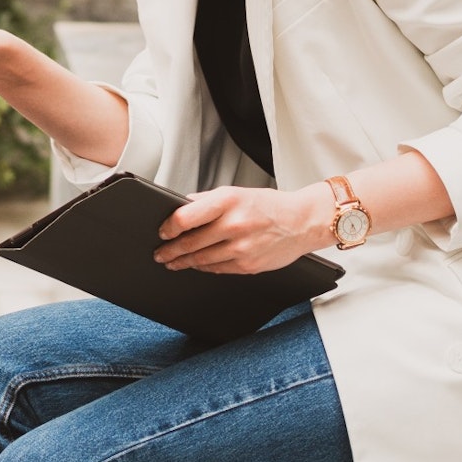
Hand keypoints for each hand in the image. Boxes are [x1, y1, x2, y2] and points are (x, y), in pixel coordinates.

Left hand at [154, 184, 322, 274]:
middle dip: (170, 251)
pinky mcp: (248, 265)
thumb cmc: (269, 206)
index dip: (169, 228)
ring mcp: (241, 247)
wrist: (301, 222)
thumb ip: (208, 200)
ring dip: (183, 262)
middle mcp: (234, 224)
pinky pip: (217, 269)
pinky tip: (197, 265)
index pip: (186, 217)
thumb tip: (182, 207)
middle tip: (160, 253)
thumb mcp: (237, 192)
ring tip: (173, 262)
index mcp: (228, 201)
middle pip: (191, 242)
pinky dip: (204, 267)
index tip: (162, 232)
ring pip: (201, 259)